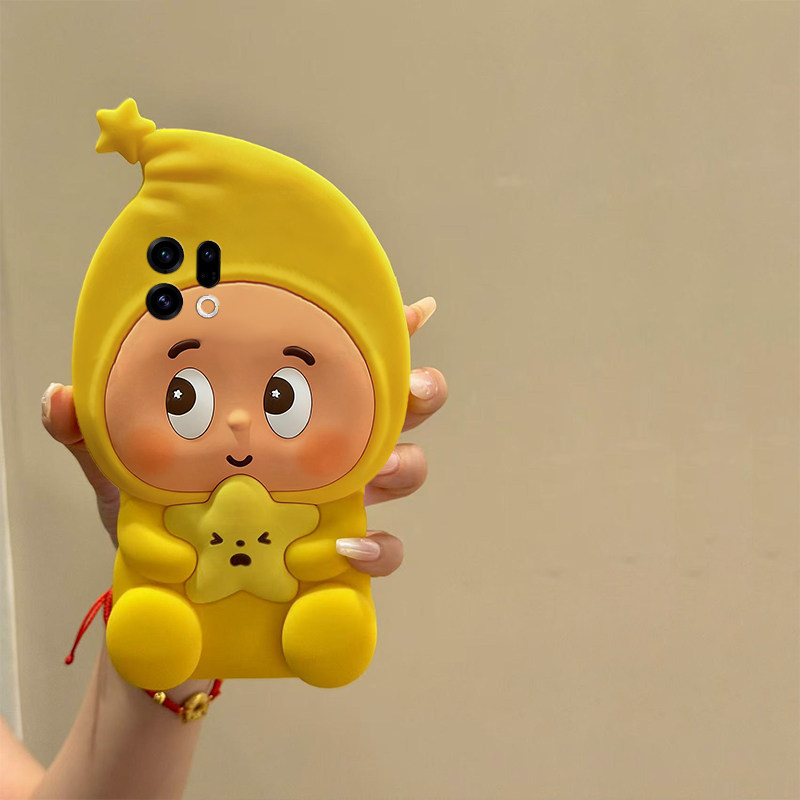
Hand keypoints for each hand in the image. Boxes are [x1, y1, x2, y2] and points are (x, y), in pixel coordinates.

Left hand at [41, 295, 446, 574]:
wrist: (163, 603)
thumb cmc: (156, 525)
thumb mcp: (122, 470)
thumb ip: (95, 433)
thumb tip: (59, 395)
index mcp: (283, 415)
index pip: (340, 363)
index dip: (386, 331)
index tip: (416, 309)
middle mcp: (322, 452)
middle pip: (397, 408)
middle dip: (419, 390)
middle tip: (411, 388)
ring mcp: (337, 503)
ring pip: (405, 470)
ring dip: (405, 463)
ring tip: (379, 471)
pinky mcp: (337, 559)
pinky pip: (382, 552)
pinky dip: (378, 549)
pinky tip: (347, 549)